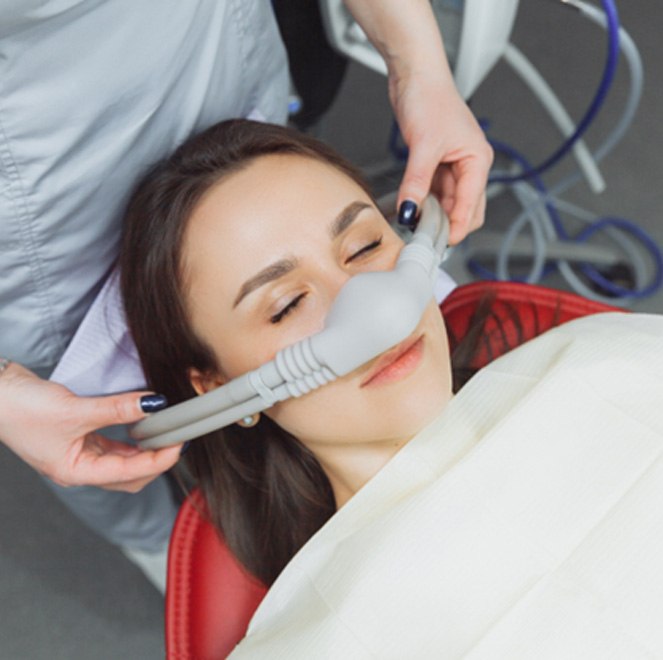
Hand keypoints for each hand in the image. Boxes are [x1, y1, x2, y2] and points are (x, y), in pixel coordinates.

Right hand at [0, 362, 181, 491]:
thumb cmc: (21, 409)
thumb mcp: (75, 410)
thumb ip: (117, 408)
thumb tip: (154, 404)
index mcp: (76, 472)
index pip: (129, 473)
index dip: (158, 460)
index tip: (179, 443)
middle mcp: (79, 467)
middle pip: (129, 475)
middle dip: (155, 460)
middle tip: (177, 438)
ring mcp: (79, 452)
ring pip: (122, 459)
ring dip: (144, 448)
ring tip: (166, 431)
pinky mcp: (78, 435)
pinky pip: (112, 442)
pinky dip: (130, 436)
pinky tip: (143, 424)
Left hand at [390, 69, 492, 244]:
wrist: (415, 75)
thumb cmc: (429, 98)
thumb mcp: (423, 146)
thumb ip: (417, 183)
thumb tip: (410, 211)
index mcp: (478, 161)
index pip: (472, 206)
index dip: (457, 228)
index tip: (440, 246)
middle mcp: (470, 166)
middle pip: (465, 209)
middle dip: (447, 225)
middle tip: (424, 240)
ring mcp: (453, 165)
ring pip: (447, 203)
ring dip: (433, 215)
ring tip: (413, 226)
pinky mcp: (437, 163)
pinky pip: (434, 192)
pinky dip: (424, 202)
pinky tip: (410, 209)